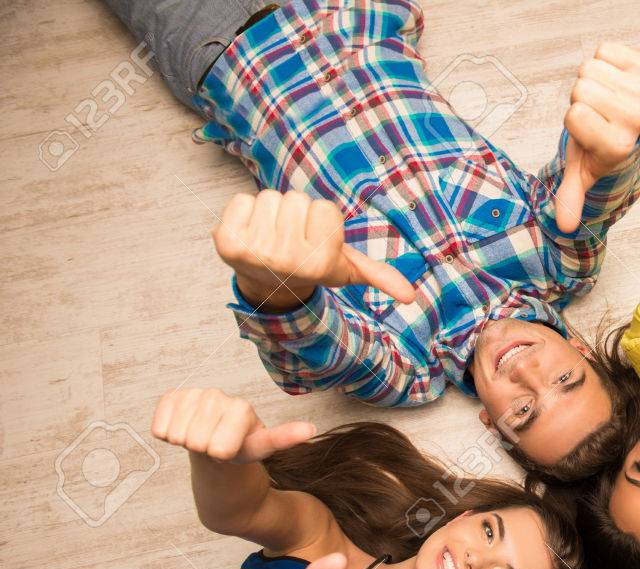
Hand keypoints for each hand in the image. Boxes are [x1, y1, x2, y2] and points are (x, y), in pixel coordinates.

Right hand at [151, 388, 315, 463]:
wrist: (218, 443)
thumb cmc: (241, 447)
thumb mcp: (262, 447)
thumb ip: (283, 438)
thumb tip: (311, 429)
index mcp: (242, 407)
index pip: (218, 447)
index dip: (221, 454)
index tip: (229, 451)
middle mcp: (218, 395)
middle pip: (196, 441)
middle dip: (204, 449)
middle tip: (214, 444)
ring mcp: (195, 394)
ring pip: (177, 435)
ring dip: (188, 442)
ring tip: (202, 437)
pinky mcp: (172, 397)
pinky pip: (160, 427)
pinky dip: (168, 434)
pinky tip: (184, 429)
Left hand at [213, 190, 416, 310]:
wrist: (268, 285)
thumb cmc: (311, 266)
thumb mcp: (346, 270)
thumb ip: (379, 276)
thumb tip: (411, 297)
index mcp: (318, 264)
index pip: (326, 209)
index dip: (323, 222)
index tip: (316, 242)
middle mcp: (286, 260)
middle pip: (297, 199)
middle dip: (297, 214)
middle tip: (292, 239)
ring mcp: (253, 251)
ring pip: (270, 198)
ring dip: (272, 212)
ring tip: (272, 236)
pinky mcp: (226, 241)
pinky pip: (241, 200)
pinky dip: (245, 211)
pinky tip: (251, 233)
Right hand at [553, 43, 639, 232]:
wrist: (628, 130)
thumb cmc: (599, 148)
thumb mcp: (582, 173)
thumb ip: (572, 196)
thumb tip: (564, 226)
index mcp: (618, 145)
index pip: (574, 116)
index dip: (573, 121)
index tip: (587, 131)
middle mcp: (635, 120)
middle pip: (581, 89)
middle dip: (580, 98)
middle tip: (595, 113)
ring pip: (591, 67)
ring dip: (591, 80)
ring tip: (603, 99)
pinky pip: (606, 49)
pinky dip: (604, 60)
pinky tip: (612, 80)